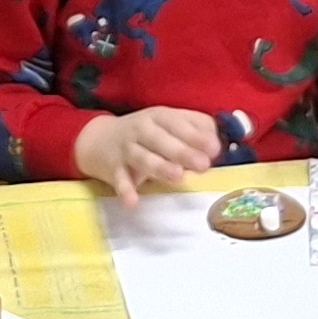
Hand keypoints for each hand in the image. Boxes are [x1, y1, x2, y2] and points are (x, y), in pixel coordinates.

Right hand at [74, 108, 217, 203]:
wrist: (99, 139)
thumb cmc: (146, 134)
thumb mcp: (168, 124)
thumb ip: (195, 130)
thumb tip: (218, 143)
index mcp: (160, 117)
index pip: (178, 123)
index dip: (196, 135)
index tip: (215, 148)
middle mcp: (142, 129)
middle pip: (161, 139)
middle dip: (182, 151)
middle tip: (203, 165)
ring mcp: (126, 149)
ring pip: (143, 157)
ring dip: (159, 166)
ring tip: (177, 176)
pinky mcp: (113, 169)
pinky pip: (119, 180)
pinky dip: (124, 190)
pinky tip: (132, 201)